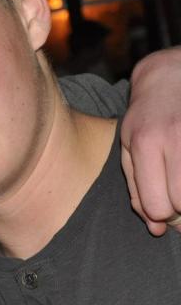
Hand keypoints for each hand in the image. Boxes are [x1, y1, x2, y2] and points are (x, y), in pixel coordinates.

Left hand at [121, 46, 180, 234]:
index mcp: (146, 143)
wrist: (172, 76)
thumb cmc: (147, 117)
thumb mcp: (130, 147)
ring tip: (180, 182)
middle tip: (179, 199)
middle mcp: (176, 137)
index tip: (164, 209)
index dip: (163, 216)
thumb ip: (137, 188)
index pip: (158, 206)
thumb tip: (156, 228)